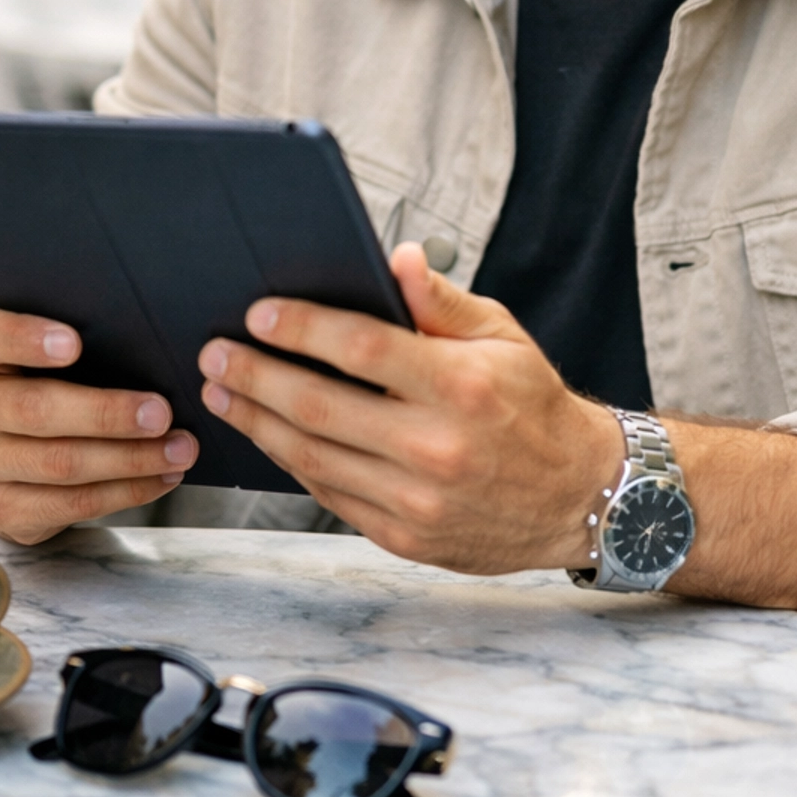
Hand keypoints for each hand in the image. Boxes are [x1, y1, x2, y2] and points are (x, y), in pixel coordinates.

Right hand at [0, 306, 197, 543]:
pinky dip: (125, 492)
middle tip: (161, 412)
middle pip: (34, 409)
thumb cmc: (39, 373)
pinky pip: (69, 505)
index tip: (76, 342)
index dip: (26, 338)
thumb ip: (75, 330)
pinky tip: (161, 478)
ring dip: (129, 459)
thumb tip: (150, 336)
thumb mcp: (39, 342)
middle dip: (105, 414)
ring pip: (59, 463)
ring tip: (180, 449)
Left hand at [197, 243, 620, 573]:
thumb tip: (394, 258)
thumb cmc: (534, 405)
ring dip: (257, 423)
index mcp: (463, 386)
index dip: (300, 329)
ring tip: (223, 395)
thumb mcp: (503, 336)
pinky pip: (330, 495)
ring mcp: (418, 500)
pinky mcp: (405, 537)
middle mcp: (438, 446)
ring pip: (312, 457)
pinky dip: (291, 463)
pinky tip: (268, 435)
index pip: (360, 349)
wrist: (581, 497)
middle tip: (214, 355)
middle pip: (318, 407)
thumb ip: (440, 301)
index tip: (257, 315)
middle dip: (254, 377)